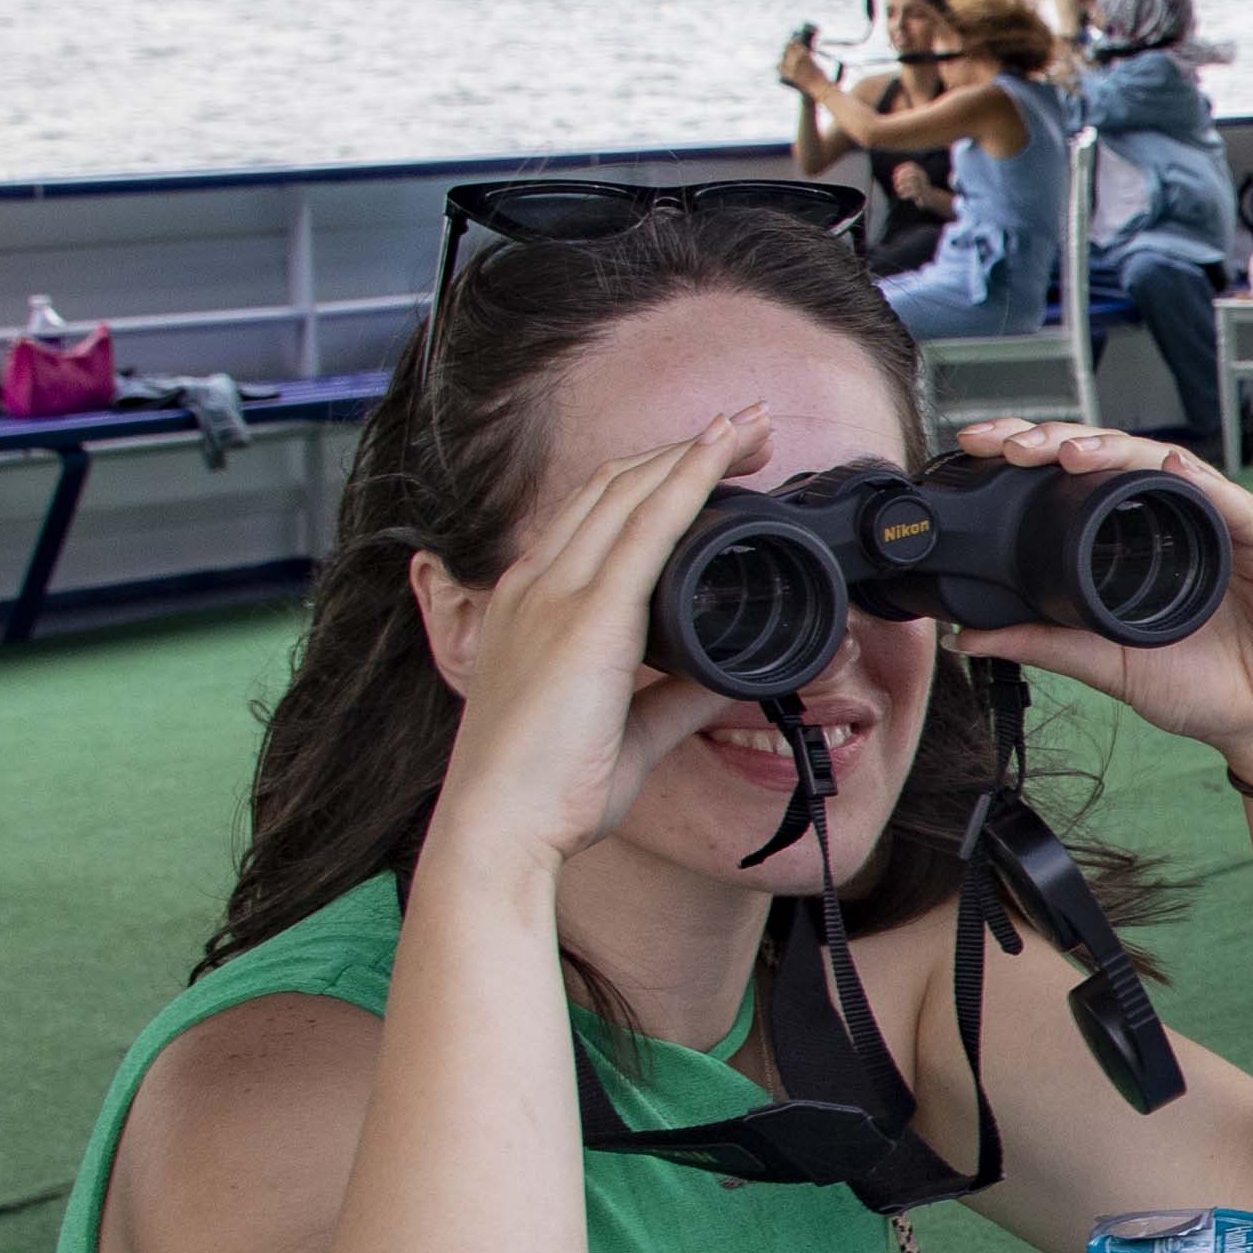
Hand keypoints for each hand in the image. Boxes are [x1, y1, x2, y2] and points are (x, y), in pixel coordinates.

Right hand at [426, 410, 762, 876]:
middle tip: (748, 428)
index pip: (592, 516)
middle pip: (613, 486)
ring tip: (751, 424)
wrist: (500, 827)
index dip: (651, 478)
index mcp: (532, 605)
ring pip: (630, 492)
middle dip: (683, 449)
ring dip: (695, 450)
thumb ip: (672, 699)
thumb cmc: (548, 791)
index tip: (709, 460)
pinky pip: (646, 527)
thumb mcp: (623, 733)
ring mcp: (554, 594)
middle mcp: (535, 585)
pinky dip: (688, 479)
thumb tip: (722, 681)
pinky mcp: (586, 617)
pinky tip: (722, 450)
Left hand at [936, 421, 1252, 773]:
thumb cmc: (1209, 688)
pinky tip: (1172, 471)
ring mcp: (1234, 521)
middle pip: (1121, 457)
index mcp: (1147, 536)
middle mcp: (1189, 515)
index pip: (1086, 477)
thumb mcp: (1107, 663)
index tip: (982, 448)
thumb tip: (965, 636)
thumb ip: (1044, 641)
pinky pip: (1238, 505)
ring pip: (1171, 466)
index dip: (1037, 455)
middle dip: (1063, 439)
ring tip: (1071, 451)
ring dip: (1118, 452)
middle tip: (1012, 444)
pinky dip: (1205, 485)